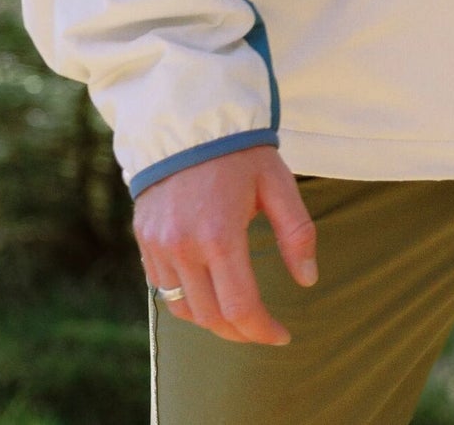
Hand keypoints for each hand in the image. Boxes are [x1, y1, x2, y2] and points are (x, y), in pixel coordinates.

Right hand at [134, 144, 316, 343]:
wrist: (189, 119)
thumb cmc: (239, 150)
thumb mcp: (278, 182)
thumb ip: (297, 232)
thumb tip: (308, 280)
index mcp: (219, 234)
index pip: (240, 308)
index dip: (263, 331)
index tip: (282, 335)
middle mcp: (183, 246)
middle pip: (211, 318)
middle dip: (241, 332)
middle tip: (263, 329)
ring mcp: (159, 245)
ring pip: (184, 309)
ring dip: (213, 321)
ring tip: (238, 314)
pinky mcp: (144, 239)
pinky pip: (162, 288)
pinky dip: (187, 300)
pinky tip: (209, 292)